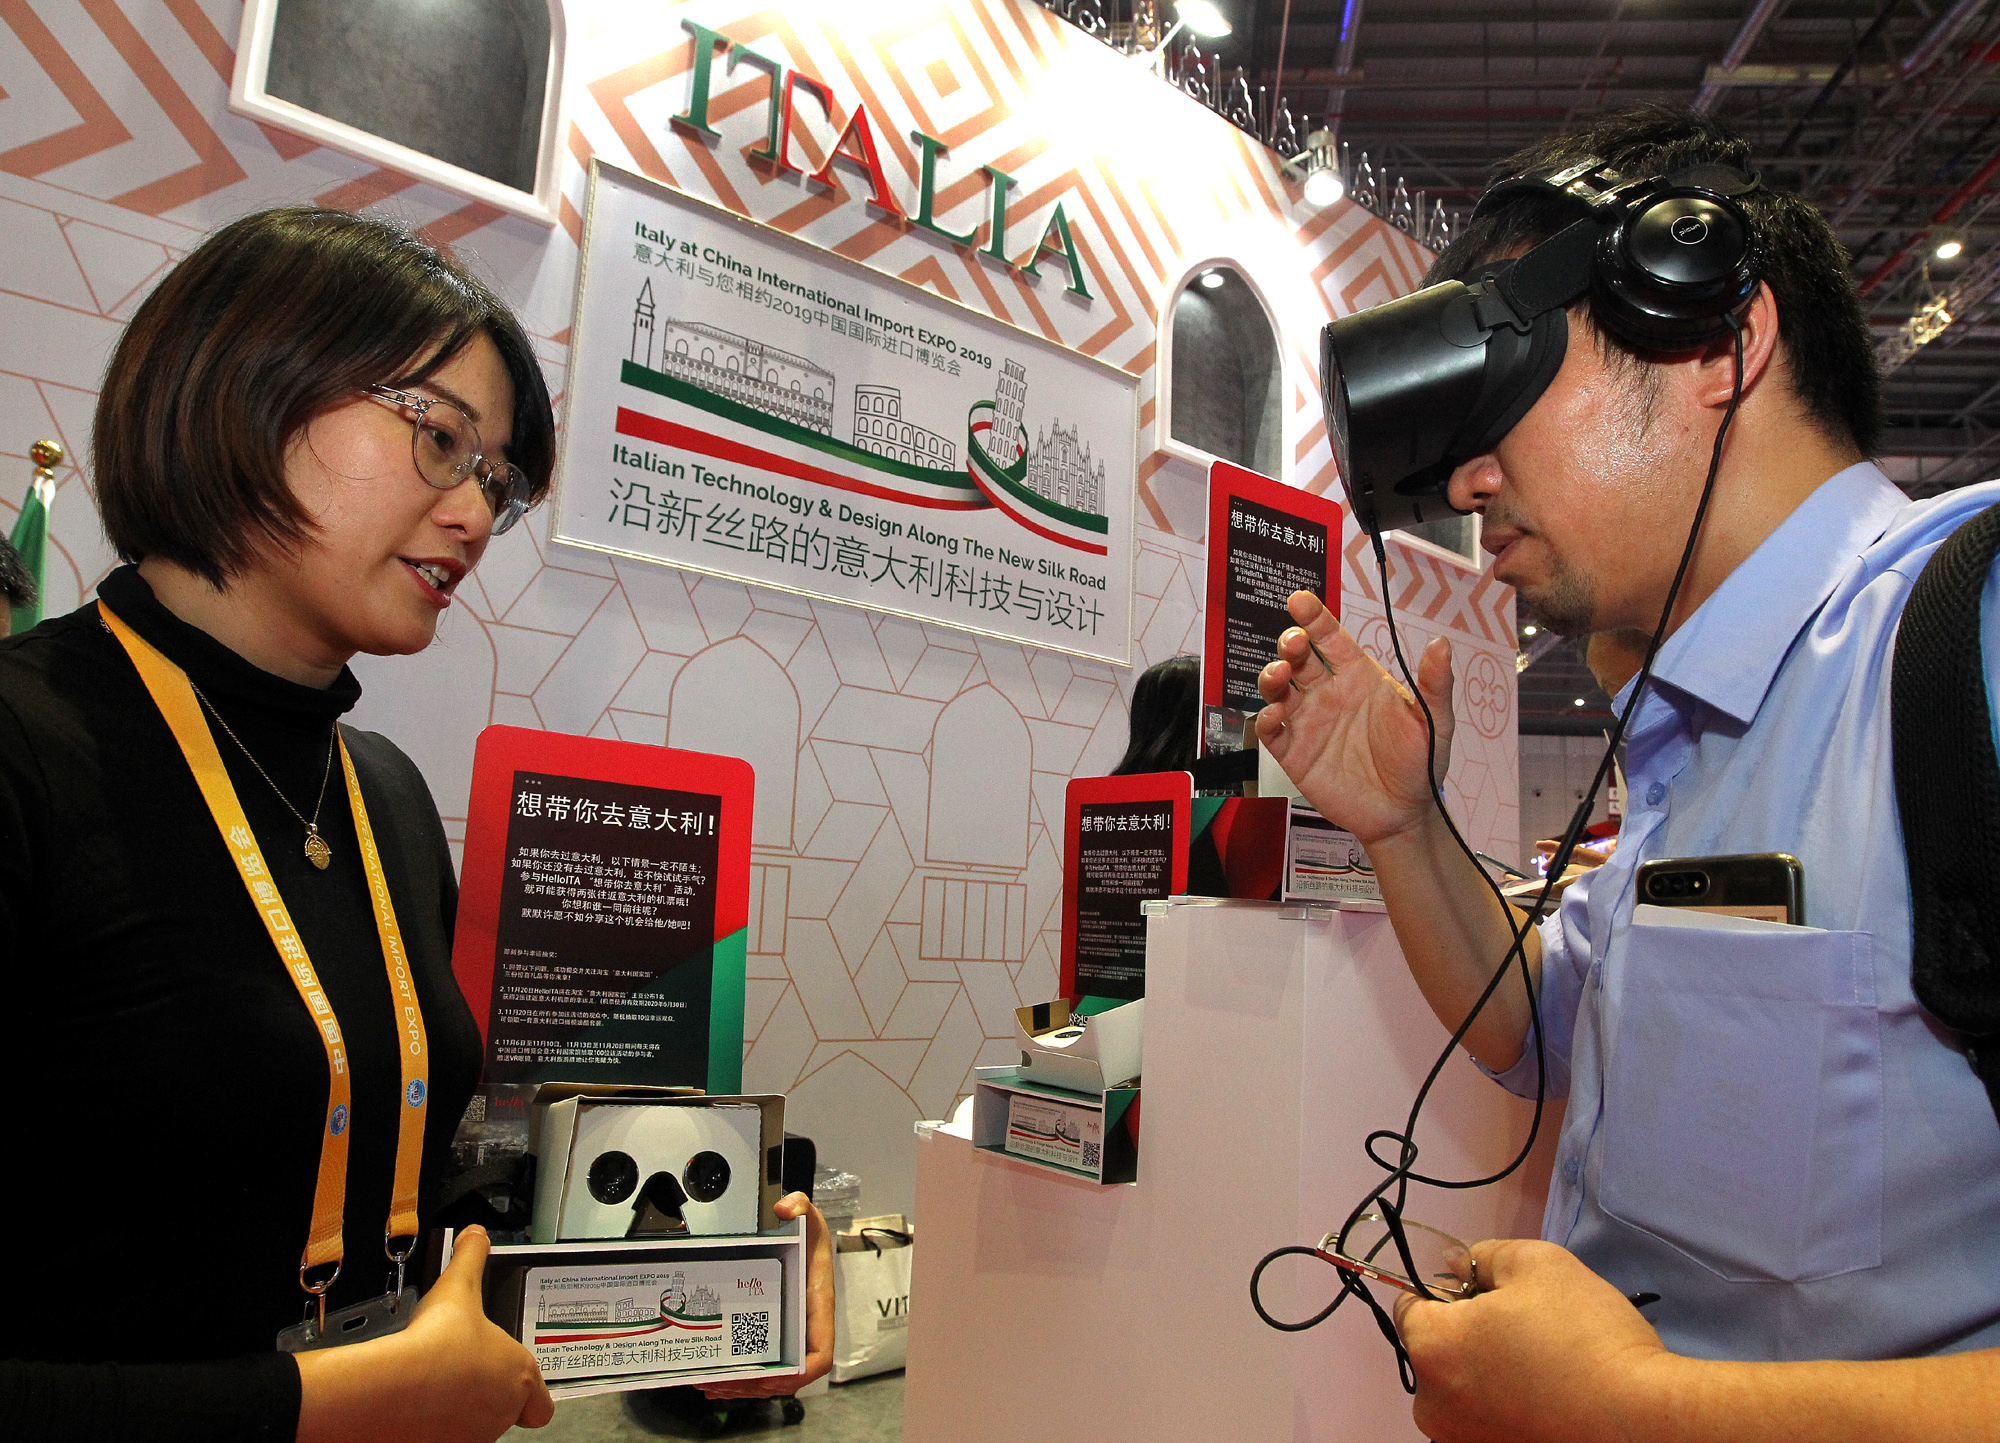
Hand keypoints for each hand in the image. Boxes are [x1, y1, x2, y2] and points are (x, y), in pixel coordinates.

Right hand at [296, 1224, 553, 1442]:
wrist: (393, 1388)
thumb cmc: (434, 1345)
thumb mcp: (458, 1287)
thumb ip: (471, 1258)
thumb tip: (475, 1235)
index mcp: (518, 1375)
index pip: (541, 1405)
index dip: (529, 1395)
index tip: (509, 1381)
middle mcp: (502, 1411)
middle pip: (504, 1412)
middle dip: (485, 1394)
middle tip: (460, 1374)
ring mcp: (474, 1435)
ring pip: (475, 1429)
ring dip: (461, 1411)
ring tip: (435, 1387)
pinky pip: (445, 1439)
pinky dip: (434, 1428)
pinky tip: (418, 1408)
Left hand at [701, 1192, 835, 1398]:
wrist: (803, 1241)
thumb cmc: (809, 1237)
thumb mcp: (810, 1217)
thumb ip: (801, 1204)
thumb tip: (785, 1207)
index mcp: (817, 1309)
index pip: (820, 1355)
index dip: (799, 1373)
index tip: (773, 1377)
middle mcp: (805, 1329)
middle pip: (789, 1376)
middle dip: (757, 1386)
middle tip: (723, 1382)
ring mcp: (789, 1335)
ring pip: (771, 1376)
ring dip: (743, 1387)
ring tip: (711, 1384)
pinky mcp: (773, 1335)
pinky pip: (761, 1365)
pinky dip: (739, 1379)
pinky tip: (715, 1380)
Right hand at [1254, 590, 1455, 847]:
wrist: (1405, 813)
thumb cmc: (1420, 763)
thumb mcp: (1434, 720)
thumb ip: (1435, 683)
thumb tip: (1441, 642)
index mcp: (1359, 678)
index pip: (1331, 639)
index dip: (1315, 618)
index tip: (1300, 600)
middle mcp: (1329, 694)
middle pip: (1298, 658)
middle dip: (1290, 644)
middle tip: (1294, 643)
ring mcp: (1309, 723)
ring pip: (1278, 689)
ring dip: (1272, 676)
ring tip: (1279, 675)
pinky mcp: (1294, 754)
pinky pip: (1271, 731)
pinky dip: (1265, 719)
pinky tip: (1273, 715)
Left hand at [1393, 1238, 1672, 1442]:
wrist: (1642, 1421)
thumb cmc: (1583, 1334)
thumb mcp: (1536, 1263)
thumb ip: (1481, 1256)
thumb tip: (1452, 1264)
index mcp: (1429, 1348)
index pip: (1410, 1305)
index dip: (1448, 1290)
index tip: (1491, 1292)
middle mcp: (1430, 1405)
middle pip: (1435, 1350)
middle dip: (1468, 1332)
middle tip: (1526, 1326)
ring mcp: (1461, 1440)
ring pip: (1462, 1388)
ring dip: (1488, 1371)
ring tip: (1543, 1364)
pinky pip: (1487, 1419)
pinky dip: (1507, 1405)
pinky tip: (1549, 1396)